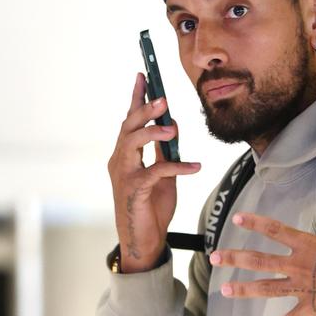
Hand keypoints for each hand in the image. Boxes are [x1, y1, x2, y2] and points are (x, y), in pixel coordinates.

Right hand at [107, 72, 201, 271]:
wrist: (146, 240)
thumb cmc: (151, 207)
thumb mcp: (164, 175)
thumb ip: (166, 151)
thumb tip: (175, 125)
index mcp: (125, 154)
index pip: (129, 120)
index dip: (136, 97)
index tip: (143, 75)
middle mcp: (120, 160)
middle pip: (128, 126)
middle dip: (144, 109)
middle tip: (162, 97)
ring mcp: (124, 175)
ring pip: (132, 143)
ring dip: (152, 131)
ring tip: (172, 127)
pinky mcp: (134, 190)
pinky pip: (156, 172)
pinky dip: (177, 167)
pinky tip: (195, 167)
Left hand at [209, 212, 315, 315]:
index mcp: (308, 247)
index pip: (275, 230)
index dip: (255, 223)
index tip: (236, 218)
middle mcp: (297, 266)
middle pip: (259, 261)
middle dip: (234, 259)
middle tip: (214, 257)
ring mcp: (300, 288)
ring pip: (265, 288)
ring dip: (244, 290)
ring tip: (224, 290)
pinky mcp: (308, 309)